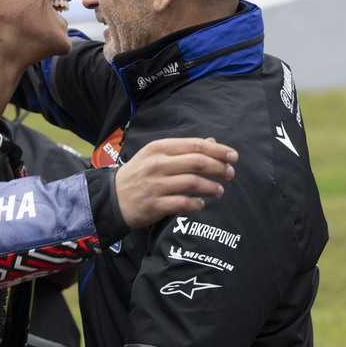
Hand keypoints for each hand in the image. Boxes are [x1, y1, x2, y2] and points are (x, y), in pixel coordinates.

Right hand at [114, 137, 236, 228]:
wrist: (112, 197)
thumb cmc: (138, 174)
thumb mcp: (155, 155)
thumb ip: (183, 149)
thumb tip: (211, 142)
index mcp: (158, 148)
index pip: (194, 145)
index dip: (218, 150)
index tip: (233, 156)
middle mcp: (157, 164)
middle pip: (197, 163)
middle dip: (219, 168)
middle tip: (230, 174)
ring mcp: (155, 185)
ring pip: (193, 183)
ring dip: (212, 187)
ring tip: (219, 190)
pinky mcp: (154, 205)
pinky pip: (183, 203)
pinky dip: (196, 204)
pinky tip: (201, 204)